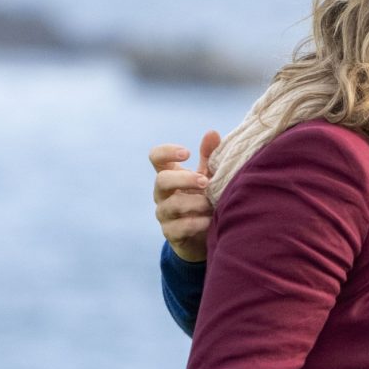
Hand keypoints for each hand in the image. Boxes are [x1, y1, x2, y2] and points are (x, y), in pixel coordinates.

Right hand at [152, 131, 220, 261]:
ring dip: (195, 203)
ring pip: (172, 206)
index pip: (156, 157)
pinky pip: (179, 228)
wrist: (206, 236)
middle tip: (205, 182)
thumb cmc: (205, 200)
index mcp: (169, 175)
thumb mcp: (209, 177)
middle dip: (184, 179)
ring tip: (213, 204)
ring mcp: (164, 214)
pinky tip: (209, 221)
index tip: (187, 153)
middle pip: (161, 180)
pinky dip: (196, 223)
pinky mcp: (171, 234)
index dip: (167, 152)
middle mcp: (162, 194)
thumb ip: (210, 157)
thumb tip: (212, 132)